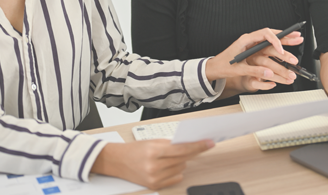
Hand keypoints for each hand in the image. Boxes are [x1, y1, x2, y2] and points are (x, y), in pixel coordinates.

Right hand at [91, 139, 213, 188]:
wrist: (117, 162)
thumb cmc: (134, 149)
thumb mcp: (152, 141)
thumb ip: (171, 143)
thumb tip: (190, 144)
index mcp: (154, 151)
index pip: (182, 149)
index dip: (198, 146)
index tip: (209, 143)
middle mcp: (155, 166)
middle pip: (184, 159)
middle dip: (190, 152)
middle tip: (195, 145)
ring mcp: (155, 178)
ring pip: (181, 168)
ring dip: (180, 161)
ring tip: (168, 157)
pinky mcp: (155, 186)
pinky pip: (176, 177)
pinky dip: (176, 171)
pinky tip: (166, 166)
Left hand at [205, 28, 303, 91]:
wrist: (215, 67)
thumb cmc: (223, 66)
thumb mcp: (239, 70)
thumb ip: (254, 71)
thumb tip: (269, 74)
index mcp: (245, 40)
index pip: (264, 34)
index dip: (275, 41)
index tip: (281, 50)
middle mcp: (249, 39)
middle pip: (270, 34)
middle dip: (285, 35)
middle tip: (297, 37)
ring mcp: (252, 43)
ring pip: (270, 38)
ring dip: (283, 38)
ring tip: (296, 38)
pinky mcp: (253, 48)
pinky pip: (268, 44)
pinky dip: (278, 44)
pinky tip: (286, 45)